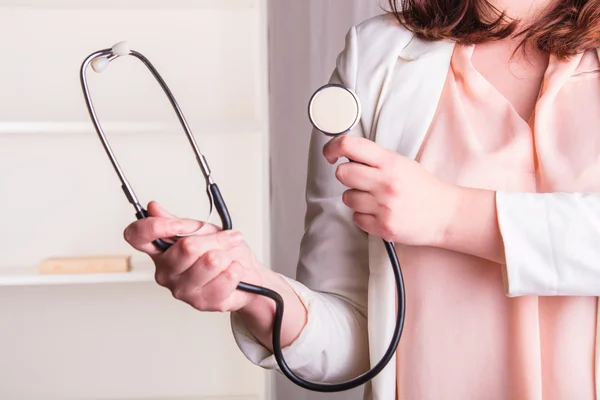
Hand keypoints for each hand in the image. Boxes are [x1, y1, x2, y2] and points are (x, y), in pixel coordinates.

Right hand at [123, 201, 264, 311]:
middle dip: (215, 239)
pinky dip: (236, 269)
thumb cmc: (224, 252)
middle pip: (187, 247)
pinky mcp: (202, 302)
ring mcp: (182, 290)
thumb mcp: (205, 230)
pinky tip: (232, 271)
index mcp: (160, 250)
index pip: (137, 236)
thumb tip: (153, 208)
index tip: (178, 224)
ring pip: (210, 261)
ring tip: (229, 258)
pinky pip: (226, 277)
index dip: (153, 227)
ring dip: (227, 254)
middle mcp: (165, 272)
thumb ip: (181, 223)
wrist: (246, 275)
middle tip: (229, 238)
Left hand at [323, 135, 459, 245]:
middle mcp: (385, 183)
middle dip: (347, 176)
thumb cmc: (422, 188)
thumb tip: (345, 153)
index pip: (350, 145)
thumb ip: (375, 159)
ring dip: (356, 198)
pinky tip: (379, 212)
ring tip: (376, 199)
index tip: (331, 154)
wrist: (445, 214)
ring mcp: (384, 207)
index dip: (333, 147)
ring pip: (347, 197)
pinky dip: (363, 216)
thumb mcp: (402, 163)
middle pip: (342, 173)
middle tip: (360, 180)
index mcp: (390, 162)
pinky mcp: (383, 227)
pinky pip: (356, 218)